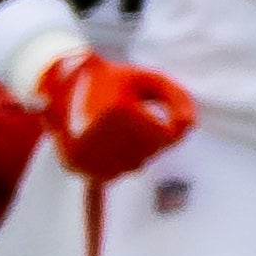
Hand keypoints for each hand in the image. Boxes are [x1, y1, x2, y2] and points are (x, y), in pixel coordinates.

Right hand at [36, 51, 195, 181]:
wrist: (65, 85)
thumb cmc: (117, 80)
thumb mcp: (151, 79)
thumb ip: (178, 98)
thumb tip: (189, 126)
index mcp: (115, 111)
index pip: (164, 135)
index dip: (174, 127)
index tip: (170, 116)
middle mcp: (94, 135)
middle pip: (149, 152)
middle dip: (157, 140)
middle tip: (148, 121)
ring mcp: (81, 153)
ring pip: (133, 167)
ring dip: (140, 152)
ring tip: (131, 129)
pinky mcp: (73, 164)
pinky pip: (112, 175)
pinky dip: (121, 163)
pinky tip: (118, 144)